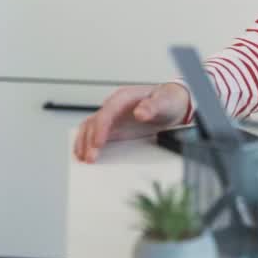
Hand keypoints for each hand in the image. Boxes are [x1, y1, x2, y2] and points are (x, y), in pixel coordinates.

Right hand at [72, 82, 189, 163]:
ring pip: (89, 128)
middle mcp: (114, 106)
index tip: (98, 144)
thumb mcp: (165, 102)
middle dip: (89, 141)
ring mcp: (112, 117)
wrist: (173, 104)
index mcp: (124, 97)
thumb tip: (140, 113)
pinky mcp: (112, 127)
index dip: (100, 128)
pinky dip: (86, 144)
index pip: (107, 112)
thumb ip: (153, 106)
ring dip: (84, 143)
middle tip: (90, 158)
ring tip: (84, 160)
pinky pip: (94, 134)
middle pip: (94, 122)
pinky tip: (85, 156)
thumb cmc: (168, 100)